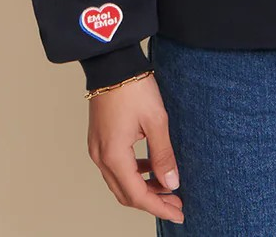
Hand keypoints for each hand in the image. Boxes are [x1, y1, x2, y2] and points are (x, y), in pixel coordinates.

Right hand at [87, 74, 184, 223]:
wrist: (113, 62)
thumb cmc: (133, 87)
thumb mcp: (156, 121)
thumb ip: (163, 155)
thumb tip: (171, 182)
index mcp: (114, 155)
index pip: (137, 195)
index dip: (159, 207)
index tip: (178, 212)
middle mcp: (100, 157)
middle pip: (126, 194)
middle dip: (152, 201)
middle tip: (176, 202)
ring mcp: (97, 148)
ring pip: (120, 182)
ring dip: (143, 187)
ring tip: (168, 185)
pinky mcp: (99, 139)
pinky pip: (116, 167)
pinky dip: (135, 173)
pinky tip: (151, 166)